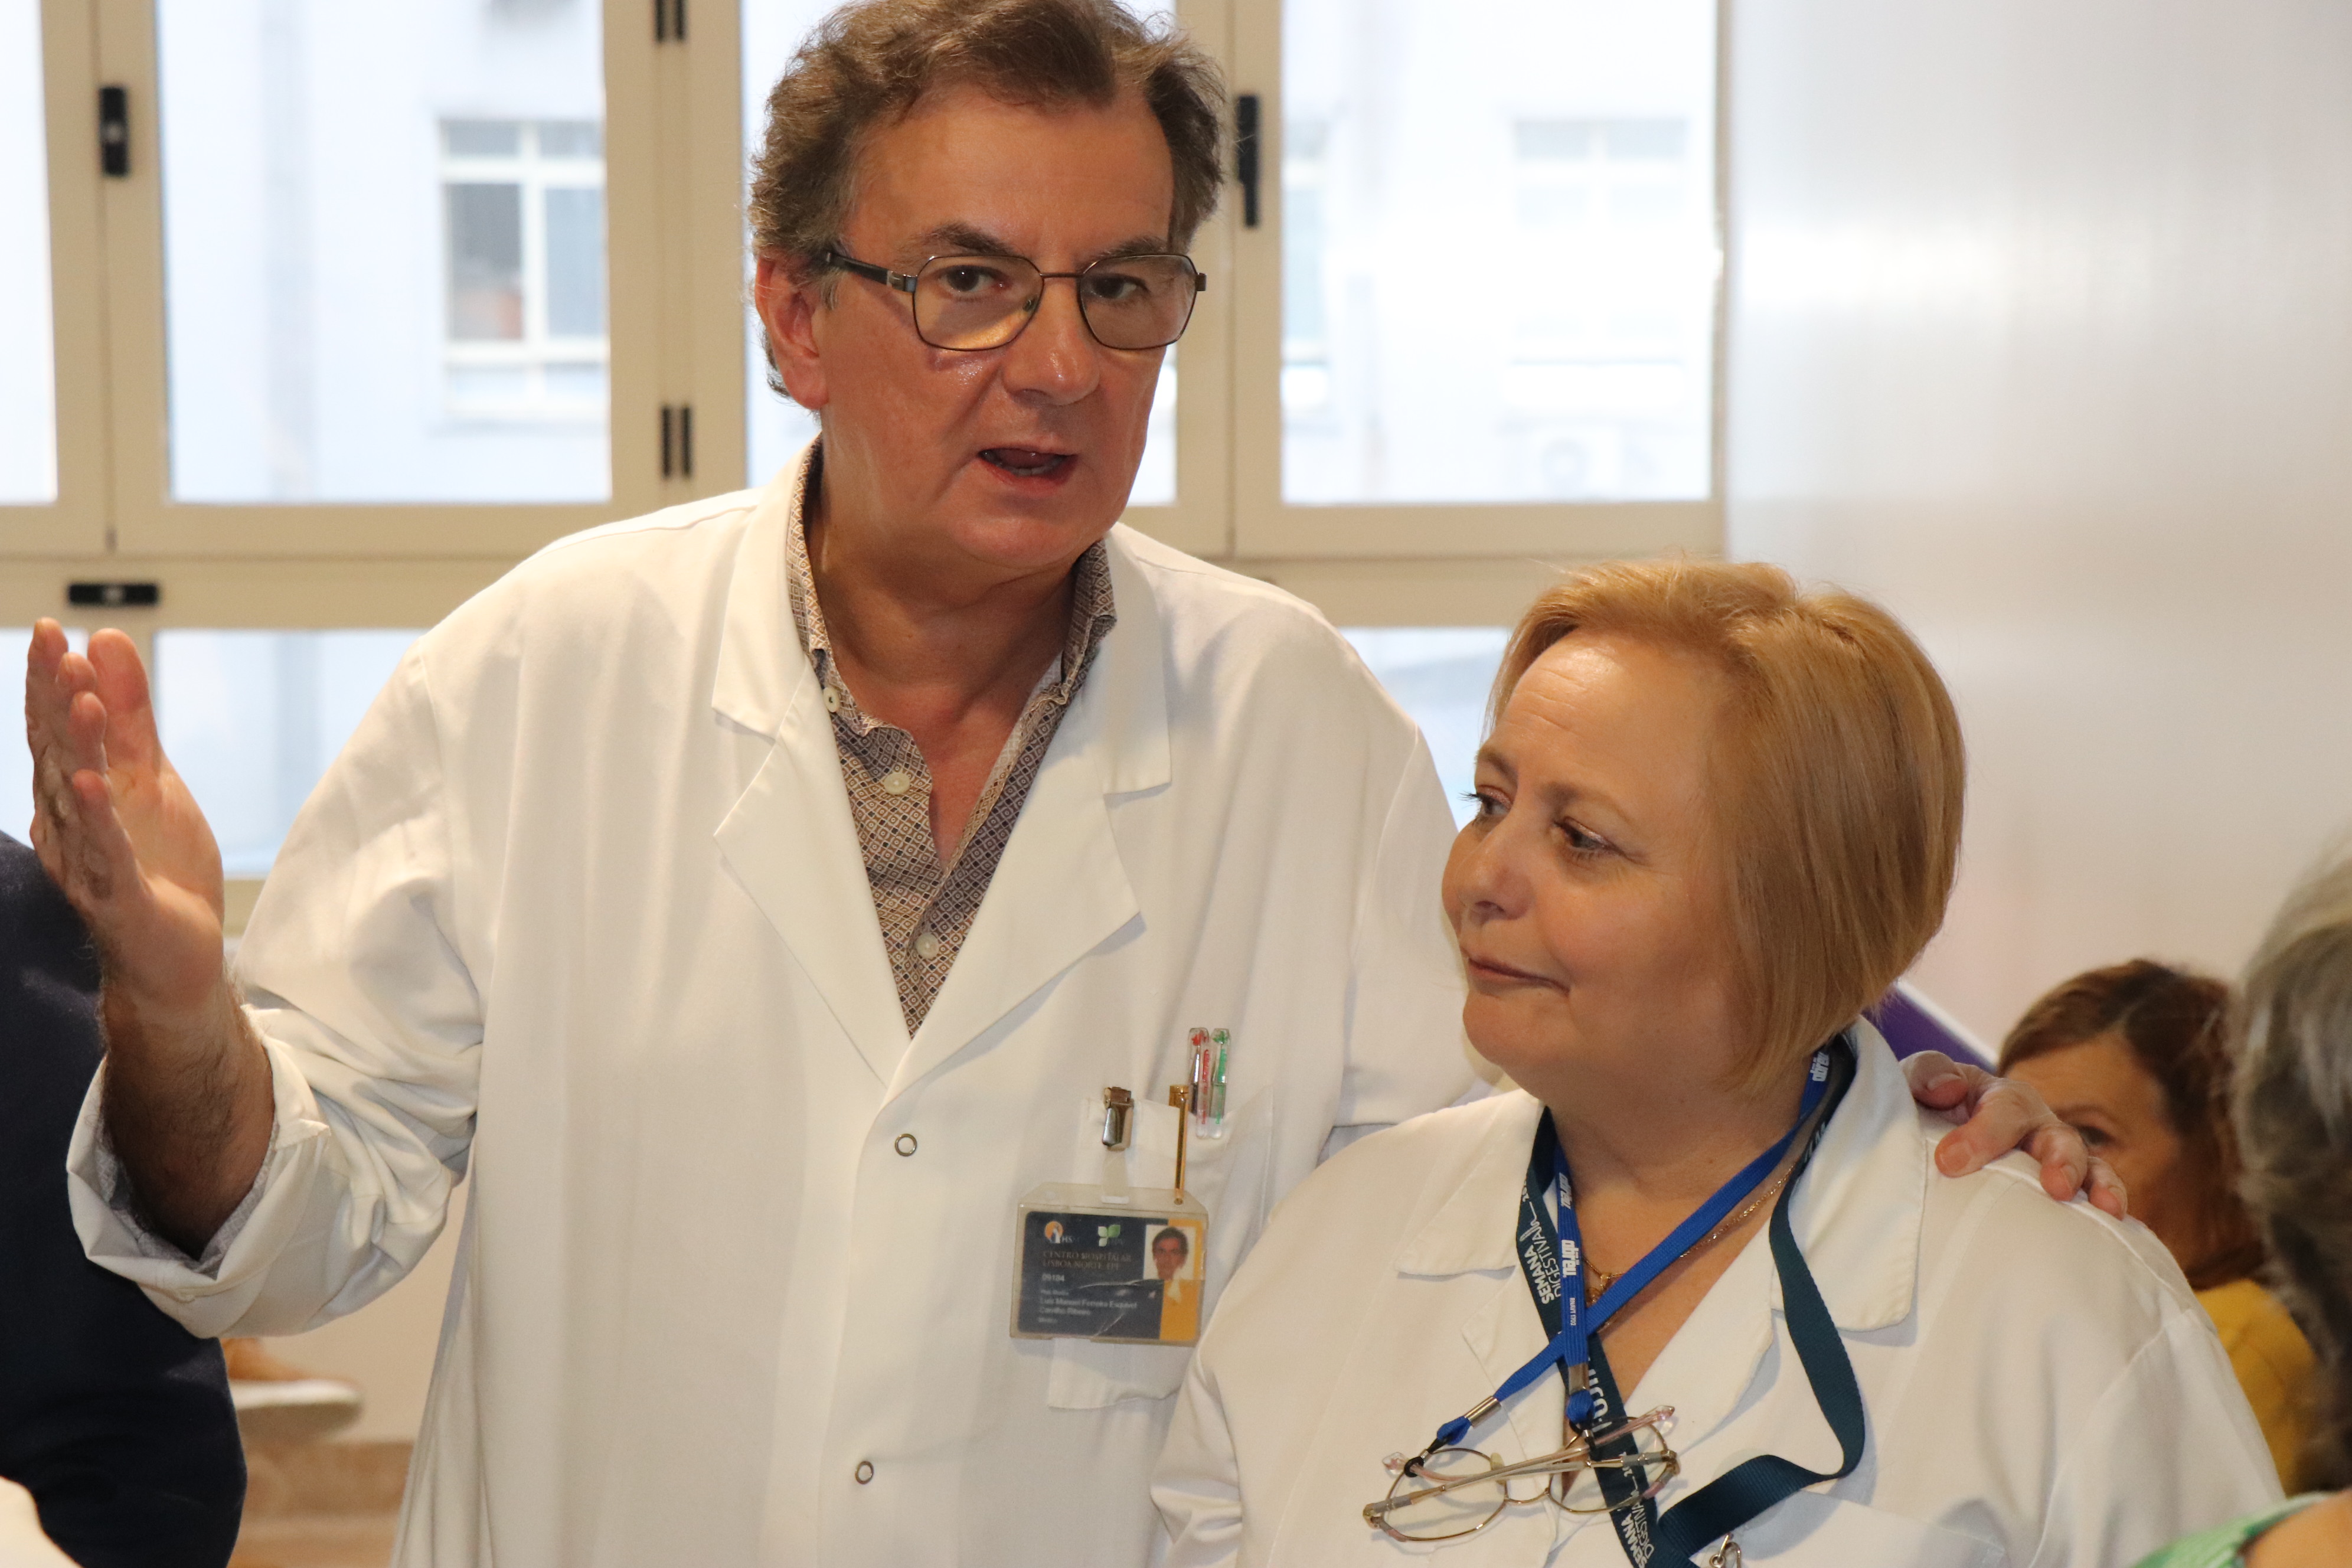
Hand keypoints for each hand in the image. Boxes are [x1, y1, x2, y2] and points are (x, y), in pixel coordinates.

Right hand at [26, 621, 227, 1010]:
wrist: (175, 953)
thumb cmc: (158, 863)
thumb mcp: (152, 777)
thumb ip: (129, 717)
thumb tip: (105, 642)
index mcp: (73, 792)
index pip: (55, 729)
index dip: (50, 681)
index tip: (51, 630)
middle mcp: (68, 822)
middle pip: (55, 753)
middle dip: (53, 698)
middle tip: (53, 644)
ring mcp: (88, 859)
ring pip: (76, 797)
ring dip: (77, 748)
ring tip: (82, 700)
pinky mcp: (117, 895)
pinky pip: (104, 852)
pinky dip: (98, 818)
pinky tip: (92, 785)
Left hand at [1903, 1050, 2127, 1218]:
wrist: (1937, 1139)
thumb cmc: (1929, 1109)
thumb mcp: (1917, 1085)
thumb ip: (1925, 1075)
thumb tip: (1948, 1089)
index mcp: (2002, 1098)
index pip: (2003, 1110)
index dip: (1983, 1135)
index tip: (1950, 1163)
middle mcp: (2037, 1125)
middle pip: (2059, 1136)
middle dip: (2062, 1161)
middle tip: (2056, 1187)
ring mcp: (2055, 1157)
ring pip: (2087, 1166)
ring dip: (2096, 1185)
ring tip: (2106, 1209)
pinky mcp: (2064, 1188)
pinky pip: (2095, 1194)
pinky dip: (2109, 1205)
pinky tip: (2115, 1227)